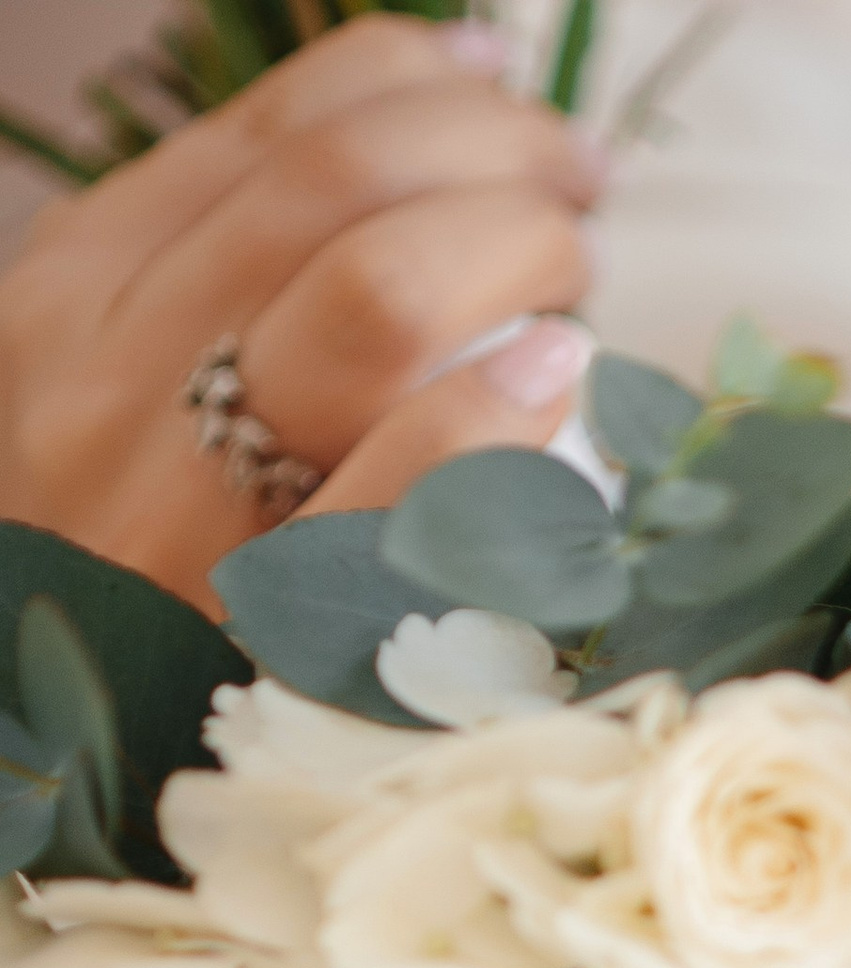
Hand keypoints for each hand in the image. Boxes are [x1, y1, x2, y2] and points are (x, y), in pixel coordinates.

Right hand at [0, 20, 603, 609]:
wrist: (32, 771)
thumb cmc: (106, 588)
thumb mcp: (114, 414)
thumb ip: (216, 301)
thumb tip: (398, 170)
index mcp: (72, 306)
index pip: (276, 138)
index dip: (418, 89)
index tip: (503, 93)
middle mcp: (114, 384)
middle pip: (339, 190)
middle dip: (490, 154)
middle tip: (574, 188)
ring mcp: (186, 509)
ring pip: (373, 290)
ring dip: (510, 245)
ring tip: (570, 273)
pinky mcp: (273, 637)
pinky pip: (408, 485)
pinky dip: (498, 406)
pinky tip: (556, 375)